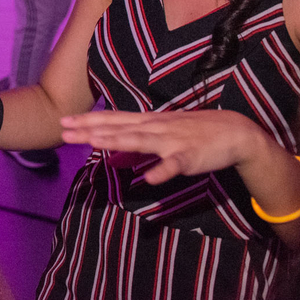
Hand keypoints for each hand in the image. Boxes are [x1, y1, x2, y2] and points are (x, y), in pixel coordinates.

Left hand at [59, 109, 265, 184]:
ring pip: (141, 141)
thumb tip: (112, 146)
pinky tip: (151, 179)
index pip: (113, 119)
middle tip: (64, 130)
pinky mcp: (190, 156)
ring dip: (117, 141)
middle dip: (91, 129)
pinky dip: (163, 170)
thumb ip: (137, 139)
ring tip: (94, 142)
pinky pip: (175, 165)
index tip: (64, 121)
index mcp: (148, 122)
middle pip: (119, 128)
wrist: (235, 132)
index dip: (88, 120)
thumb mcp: (162, 132)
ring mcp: (172, 141)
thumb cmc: (193, 132)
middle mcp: (155, 128)